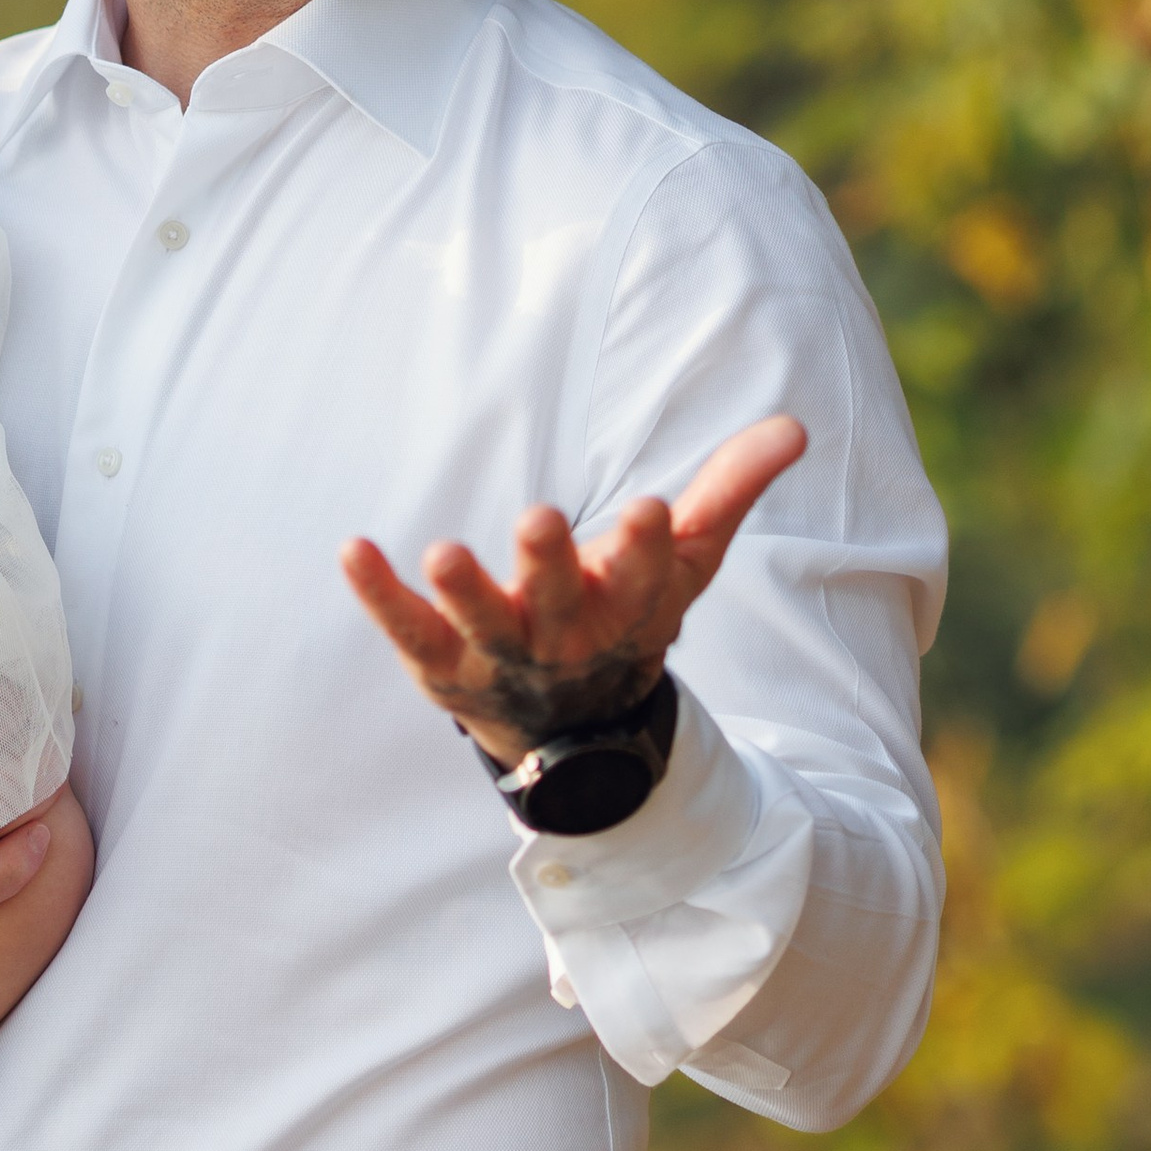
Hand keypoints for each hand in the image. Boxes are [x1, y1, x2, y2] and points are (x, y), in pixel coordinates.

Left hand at [339, 413, 806, 766]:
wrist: (575, 725)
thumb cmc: (630, 612)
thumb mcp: (686, 557)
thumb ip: (731, 489)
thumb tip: (796, 425)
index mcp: (627, 607)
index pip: (642, 578)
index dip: (641, 547)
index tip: (646, 507)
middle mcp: (564, 635)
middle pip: (558, 602)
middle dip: (549, 564)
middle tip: (539, 517)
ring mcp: (499, 652)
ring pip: (482, 624)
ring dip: (465, 590)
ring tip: (442, 550)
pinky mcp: (440, 660)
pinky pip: (406, 630)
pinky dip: (379, 596)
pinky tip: (353, 550)